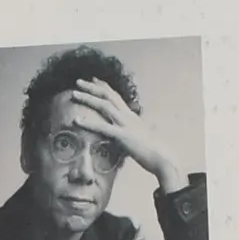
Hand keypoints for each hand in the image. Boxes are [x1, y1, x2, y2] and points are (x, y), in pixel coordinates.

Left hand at [67, 78, 187, 196]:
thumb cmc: (155, 152)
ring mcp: (126, 124)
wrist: (165, 160)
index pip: (117, 97)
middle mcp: (129, 116)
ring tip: (74, 93)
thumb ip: (134, 133)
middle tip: (78, 81)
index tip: (94, 80)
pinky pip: (102, 127)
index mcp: (132, 117)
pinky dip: (88, 122)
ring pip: (104, 105)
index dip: (105, 87)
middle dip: (93, 87)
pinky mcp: (123, 136)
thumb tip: (129, 134)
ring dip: (87, 98)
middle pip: (109, 96)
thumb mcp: (143, 138)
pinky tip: (76, 120)